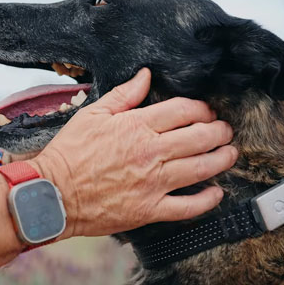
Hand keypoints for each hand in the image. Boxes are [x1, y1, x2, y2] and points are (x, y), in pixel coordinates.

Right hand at [29, 68, 236, 238]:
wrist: (53, 194)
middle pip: (200, 137)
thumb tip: (145, 75)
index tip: (206, 111)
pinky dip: (207, 200)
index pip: (184, 110)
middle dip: (219, 131)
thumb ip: (123, 95)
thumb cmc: (70, 153)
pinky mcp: (150, 209)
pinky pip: (188, 207)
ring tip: (230, 154)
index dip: (202, 109)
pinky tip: (217, 193)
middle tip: (225, 130)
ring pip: (202, 168)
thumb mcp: (93, 114)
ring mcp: (154, 182)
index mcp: (137, 126)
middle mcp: (151, 152)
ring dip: (222, 159)